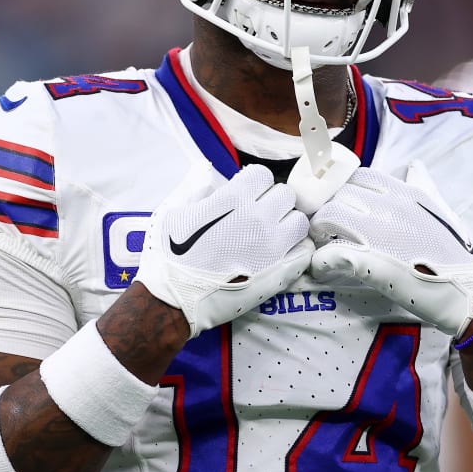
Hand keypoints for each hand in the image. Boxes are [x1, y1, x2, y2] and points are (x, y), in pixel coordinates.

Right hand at [135, 164, 312, 336]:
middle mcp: (257, 219)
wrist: (173, 300)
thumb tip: (206, 172)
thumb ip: (195, 188)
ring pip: (299, 221)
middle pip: (285, 195)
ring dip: (287, 224)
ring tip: (272, 235)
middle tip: (260, 216)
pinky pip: (303, 251)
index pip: (263, 175)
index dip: (254, 185)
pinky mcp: (280, 272)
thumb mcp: (173, 213)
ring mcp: (272, 246)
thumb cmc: (169, 257)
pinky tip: (282, 253)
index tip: (247, 196)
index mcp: (233, 200)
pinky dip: (296, 249)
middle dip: (273, 202)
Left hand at [308, 162, 472, 334]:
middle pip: (337, 196)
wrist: (467, 292)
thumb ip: (423, 186)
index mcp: (405, 193)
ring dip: (318, 233)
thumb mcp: (441, 211)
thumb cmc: (456, 254)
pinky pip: (330, 254)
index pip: (357, 177)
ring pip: (327, 218)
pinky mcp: (369, 263)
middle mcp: (389, 207)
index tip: (340, 205)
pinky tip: (322, 268)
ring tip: (320, 246)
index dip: (342, 190)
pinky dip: (320, 261)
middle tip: (324, 229)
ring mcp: (378, 234)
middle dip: (325, 211)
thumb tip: (414, 165)